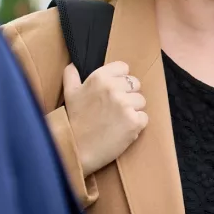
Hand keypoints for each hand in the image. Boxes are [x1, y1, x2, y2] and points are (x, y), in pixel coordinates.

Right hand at [63, 62, 147, 176]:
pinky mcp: (134, 121)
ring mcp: (125, 105)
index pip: (124, 68)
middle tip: (114, 108)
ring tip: (116, 120)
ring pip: (141, 101)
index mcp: (99, 78)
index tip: (113, 90)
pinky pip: (144, 117)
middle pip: (135, 84)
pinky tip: (122, 129)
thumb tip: (73, 64)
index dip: (120, 79)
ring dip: (133, 110)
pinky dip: (136, 124)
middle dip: (128, 95)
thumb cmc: (73, 121)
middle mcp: (113, 88)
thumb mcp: (69, 94)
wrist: (76, 149)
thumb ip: (71, 76)